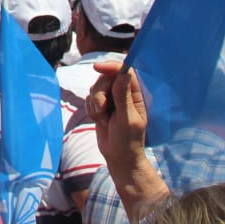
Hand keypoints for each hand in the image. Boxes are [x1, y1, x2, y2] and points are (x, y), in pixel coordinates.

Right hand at [87, 62, 167, 211]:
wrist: (118, 156)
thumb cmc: (128, 140)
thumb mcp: (127, 119)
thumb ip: (123, 96)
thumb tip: (123, 74)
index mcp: (136, 94)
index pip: (124, 71)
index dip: (111, 66)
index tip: (97, 68)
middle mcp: (123, 93)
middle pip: (105, 77)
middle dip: (100, 93)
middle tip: (102, 109)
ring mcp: (111, 98)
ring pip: (95, 88)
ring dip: (95, 104)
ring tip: (103, 119)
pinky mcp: (100, 105)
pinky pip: (89, 98)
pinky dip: (91, 110)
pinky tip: (99, 121)